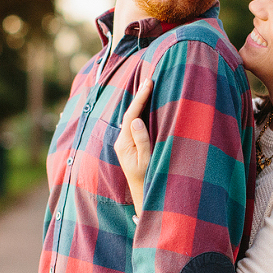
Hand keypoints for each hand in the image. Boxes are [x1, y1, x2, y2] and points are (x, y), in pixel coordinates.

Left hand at [114, 79, 152, 210]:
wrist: (142, 193)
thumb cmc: (147, 178)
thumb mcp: (145, 160)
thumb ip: (141, 141)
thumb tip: (136, 121)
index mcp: (124, 143)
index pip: (132, 115)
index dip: (141, 99)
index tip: (149, 84)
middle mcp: (122, 141)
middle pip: (130, 113)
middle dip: (140, 97)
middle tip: (150, 79)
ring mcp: (125, 143)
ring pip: (132, 118)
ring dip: (140, 103)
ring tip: (149, 87)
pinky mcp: (130, 145)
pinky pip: (135, 124)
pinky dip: (141, 112)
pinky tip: (147, 105)